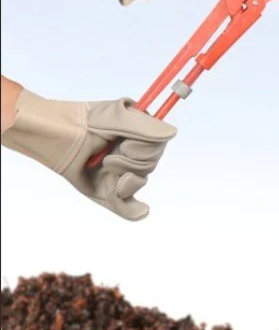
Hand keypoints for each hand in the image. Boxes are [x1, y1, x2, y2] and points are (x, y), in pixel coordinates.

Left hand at [1, 88, 176, 220]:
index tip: (127, 144)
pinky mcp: (108, 191)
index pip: (159, 144)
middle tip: (109, 155)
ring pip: (140, 180)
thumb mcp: (119, 118)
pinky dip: (134, 210)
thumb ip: (148, 127)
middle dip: (131, 160)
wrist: (55, 137)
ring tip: (103, 165)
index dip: (145, 147)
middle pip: (150, 163)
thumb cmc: (84, 122)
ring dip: (123, 175)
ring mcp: (120, 172)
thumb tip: (173, 133)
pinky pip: (128, 205)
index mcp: (140, 133)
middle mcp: (132, 153)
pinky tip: (141, 212)